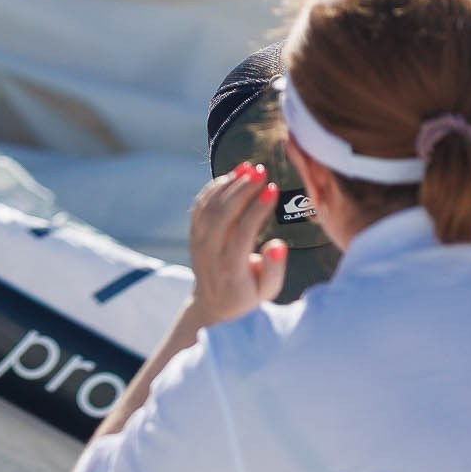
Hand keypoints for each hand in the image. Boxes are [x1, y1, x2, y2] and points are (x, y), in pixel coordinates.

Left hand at [187, 163, 288, 326]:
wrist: (214, 304)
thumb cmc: (248, 295)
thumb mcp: (268, 292)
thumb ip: (274, 270)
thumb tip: (277, 244)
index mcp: (230, 270)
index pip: (242, 234)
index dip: (257, 210)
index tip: (273, 188)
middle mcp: (209, 254)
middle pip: (222, 215)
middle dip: (242, 189)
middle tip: (261, 170)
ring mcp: (198, 242)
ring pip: (209, 206)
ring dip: (229, 183)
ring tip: (249, 167)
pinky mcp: (193, 233)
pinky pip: (200, 204)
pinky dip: (215, 187)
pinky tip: (233, 174)